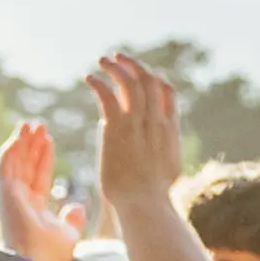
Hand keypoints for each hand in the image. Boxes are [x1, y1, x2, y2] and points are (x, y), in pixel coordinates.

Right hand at [0, 122, 88, 260]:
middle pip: (26, 165)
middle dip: (32, 145)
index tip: (49, 139)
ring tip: (29, 124)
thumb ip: (72, 219)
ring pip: (15, 162)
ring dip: (21, 143)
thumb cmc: (51, 253)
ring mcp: (10, 195)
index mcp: (34, 207)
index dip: (44, 156)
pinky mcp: (3, 192)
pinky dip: (9, 151)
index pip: (39, 175)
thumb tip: (77, 207)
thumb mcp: (69, 233)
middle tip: (39, 125)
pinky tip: (17, 137)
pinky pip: (4, 166)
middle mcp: (19, 199)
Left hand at [83, 55, 183, 206]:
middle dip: (134, 65)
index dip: (155, 78)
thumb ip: (160, 154)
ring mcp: (138, 123)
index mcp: (170, 130)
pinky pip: (108, 95)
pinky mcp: (116, 128)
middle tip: (119, 56)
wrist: (144, 203)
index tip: (141, 73)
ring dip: (116, 67)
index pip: (168, 93)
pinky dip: (99, 83)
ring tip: (102, 60)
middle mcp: (157, 122)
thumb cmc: (151, 197)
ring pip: (130, 83)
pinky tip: (89, 78)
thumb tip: (155, 152)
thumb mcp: (165, 171)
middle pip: (150, 81)